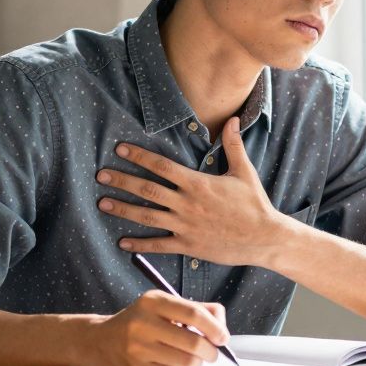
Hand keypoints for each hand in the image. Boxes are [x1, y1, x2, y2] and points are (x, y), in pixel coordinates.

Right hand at [84, 290, 229, 365]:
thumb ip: (194, 308)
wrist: (97, 342)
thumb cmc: (138, 322)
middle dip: (211, 351)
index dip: (215, 327)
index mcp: (152, 301)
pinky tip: (172, 363)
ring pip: (187, 362)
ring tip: (192, 357)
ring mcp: (139, 349)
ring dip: (197, 362)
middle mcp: (143, 323)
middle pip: (194, 342)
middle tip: (213, 353)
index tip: (223, 337)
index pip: (194, 313)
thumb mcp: (160, 305)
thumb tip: (222, 324)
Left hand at [97, 117, 293, 266]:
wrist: (264, 238)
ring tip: (102, 203)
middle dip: (122, 181)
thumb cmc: (254, 204)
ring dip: (123, 209)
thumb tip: (233, 119)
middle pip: (147, 190)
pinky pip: (158, 245)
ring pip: (147, 216)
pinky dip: (139, 244)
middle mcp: (187, 204)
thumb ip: (233, 145)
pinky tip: (121, 242)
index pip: (162, 166)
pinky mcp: (188, 245)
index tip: (120, 150)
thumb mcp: (243, 172)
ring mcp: (185, 226)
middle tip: (101, 175)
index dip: (139, 156)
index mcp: (197, 183)